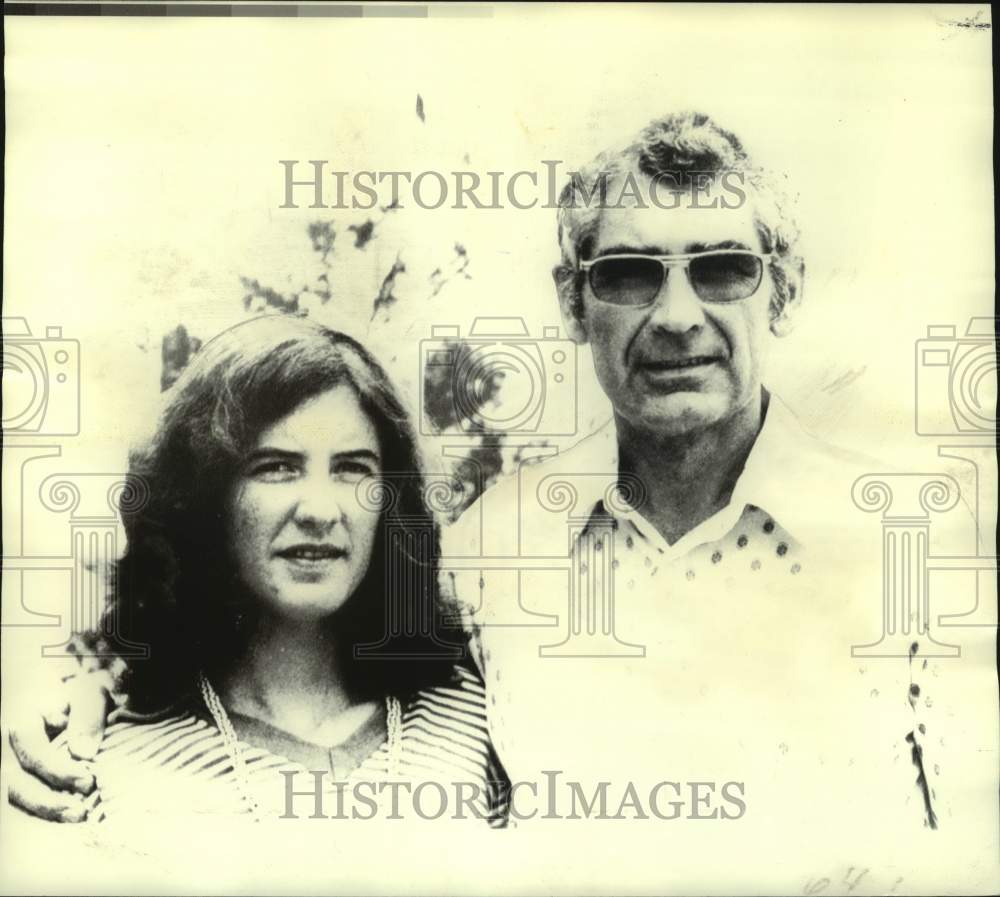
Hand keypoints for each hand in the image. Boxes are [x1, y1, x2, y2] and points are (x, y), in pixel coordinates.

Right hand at [5, 669, 113, 821]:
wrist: (76, 702)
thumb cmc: (82, 699)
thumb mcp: (90, 695)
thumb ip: (88, 717)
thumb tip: (83, 752)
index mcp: (23, 719)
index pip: (31, 749)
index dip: (58, 769)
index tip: (88, 781)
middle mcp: (8, 744)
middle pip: (15, 780)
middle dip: (47, 800)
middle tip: (81, 810)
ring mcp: (8, 763)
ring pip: (13, 794)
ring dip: (43, 810)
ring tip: (76, 816)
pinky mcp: (17, 777)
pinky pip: (20, 799)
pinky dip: (41, 812)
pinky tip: (64, 818)